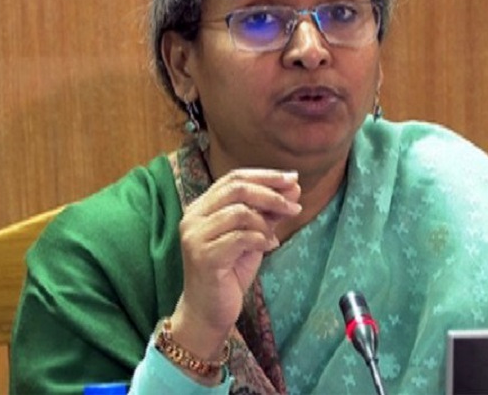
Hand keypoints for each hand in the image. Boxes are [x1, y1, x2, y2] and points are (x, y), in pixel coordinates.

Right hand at [170, 169, 301, 357]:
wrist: (209, 311)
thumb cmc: (230, 272)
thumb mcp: (253, 237)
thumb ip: (267, 213)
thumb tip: (293, 189)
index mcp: (201, 207)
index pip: (234, 177)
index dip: (266, 175)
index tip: (293, 179)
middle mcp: (193, 217)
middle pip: (237, 189)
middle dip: (271, 193)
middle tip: (294, 205)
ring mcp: (195, 237)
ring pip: (239, 212)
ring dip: (266, 221)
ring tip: (274, 236)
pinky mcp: (204, 256)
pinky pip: (240, 237)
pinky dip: (261, 239)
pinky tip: (269, 247)